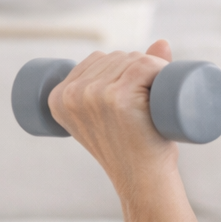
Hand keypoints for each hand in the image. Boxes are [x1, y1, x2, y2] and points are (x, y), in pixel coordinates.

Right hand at [47, 39, 178, 184]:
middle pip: (116, 57)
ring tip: (154, 99)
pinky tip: (163, 81)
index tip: (132, 90)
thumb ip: (133, 75)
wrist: (142, 180)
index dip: (120, 68)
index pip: (95, 60)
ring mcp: (94, 95)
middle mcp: (71, 95)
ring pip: (134, 59)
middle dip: (138, 68)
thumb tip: (162, 42)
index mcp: (57, 98)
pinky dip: (160, 67)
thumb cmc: (131, 147)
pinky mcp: (118, 98)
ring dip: (153, 70)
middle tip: (147, 100)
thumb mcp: (116, 113)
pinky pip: (144, 65)